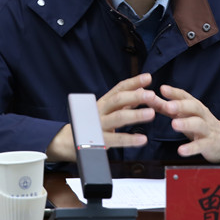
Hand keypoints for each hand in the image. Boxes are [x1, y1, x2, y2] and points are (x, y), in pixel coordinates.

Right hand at [46, 73, 162, 161]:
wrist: (67, 141)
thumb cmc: (90, 124)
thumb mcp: (106, 110)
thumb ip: (124, 102)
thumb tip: (141, 89)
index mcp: (103, 102)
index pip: (119, 88)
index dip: (133, 82)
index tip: (148, 77)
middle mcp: (100, 110)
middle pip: (118, 100)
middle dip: (135, 96)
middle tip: (152, 95)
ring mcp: (98, 125)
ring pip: (117, 117)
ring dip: (135, 115)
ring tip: (151, 113)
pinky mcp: (97, 140)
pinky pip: (115, 139)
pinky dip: (129, 139)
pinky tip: (142, 139)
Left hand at [159, 84, 219, 162]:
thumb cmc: (199, 124)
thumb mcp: (183, 114)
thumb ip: (165, 107)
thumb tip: (147, 96)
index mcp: (194, 106)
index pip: (185, 96)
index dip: (174, 92)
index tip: (162, 89)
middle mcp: (202, 115)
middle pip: (194, 107)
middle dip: (181, 105)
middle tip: (168, 106)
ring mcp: (207, 129)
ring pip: (198, 124)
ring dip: (186, 123)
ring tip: (174, 125)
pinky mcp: (209, 143)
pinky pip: (200, 145)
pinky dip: (191, 148)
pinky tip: (181, 151)